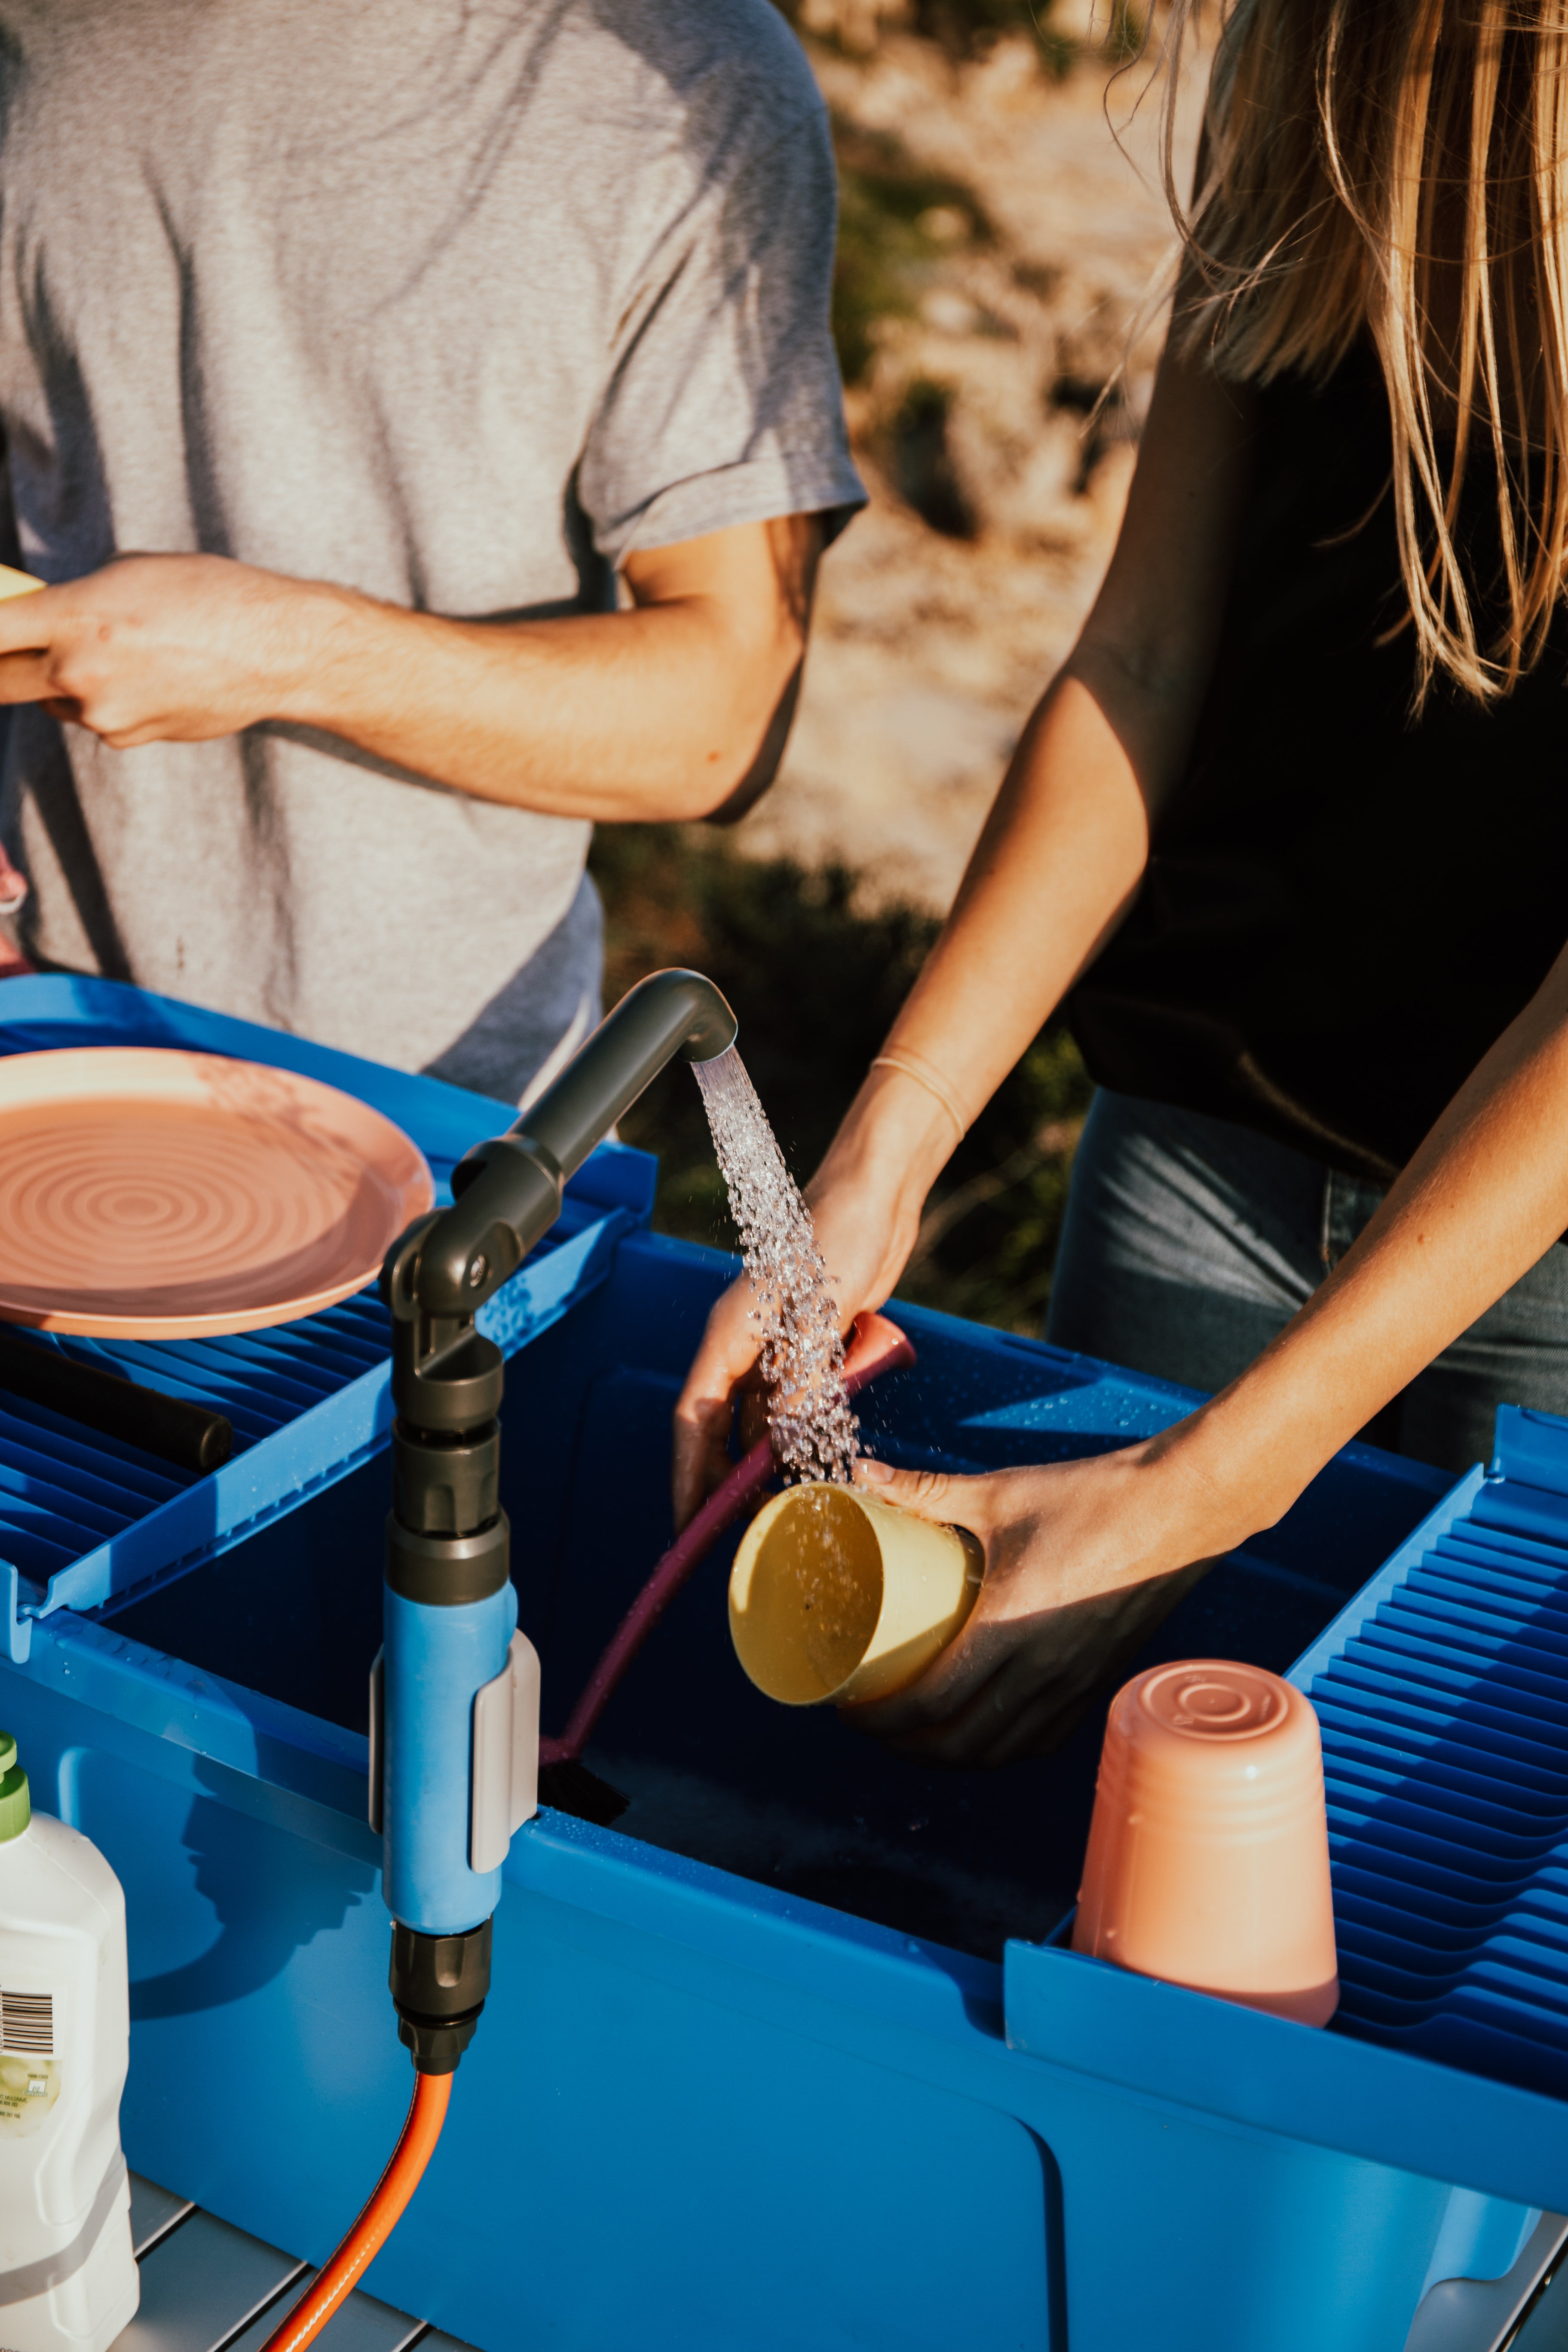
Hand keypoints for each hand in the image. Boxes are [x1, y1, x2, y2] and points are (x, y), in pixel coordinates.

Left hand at [0, 555, 341, 744]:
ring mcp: (104, 714)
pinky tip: (156, 678)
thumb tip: (43, 622)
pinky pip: (100, 719)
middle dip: (4, 666)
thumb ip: (73, 602)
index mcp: (74, 617)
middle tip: (18, 652)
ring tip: (125, 655)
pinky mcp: (129, 739)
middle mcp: (79, 673)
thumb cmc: (208, 595)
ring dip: (70, 681)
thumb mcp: (128, 574)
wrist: (275, 650)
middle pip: (1, 681)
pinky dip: (113, 700)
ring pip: (57, 700)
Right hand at [671, 1155, 919, 1527]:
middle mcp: (744, 1343)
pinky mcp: (808, 1346)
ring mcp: (775, 1346)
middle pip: (719, 1429)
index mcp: (730, 1332)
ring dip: (766, 1465)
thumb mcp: (821, 1306)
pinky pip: (795, 1404)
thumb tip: (786, 1440)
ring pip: (759, 1422)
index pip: (693, 1418)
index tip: (686, 1525)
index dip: (687, 1476)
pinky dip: (801, 1436)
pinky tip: (816, 1467)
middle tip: (734, 1537)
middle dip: (721, 1484)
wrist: (875, 1193)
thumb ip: (803, 1373)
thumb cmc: (840, 1232)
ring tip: (780, 1513)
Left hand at [841, 1445, 1221, 1766]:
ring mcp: (1076, 1683)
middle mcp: (1044, 1669)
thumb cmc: (1093, 1496)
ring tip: (915, 1735)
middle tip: (871, 1724)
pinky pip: (1042, 1739)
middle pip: (959, 1744)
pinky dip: (1002, 1749)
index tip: (848, 1707)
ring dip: (950, 1757)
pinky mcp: (1099, 1682)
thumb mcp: (1001, 1493)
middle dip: (903, 1747)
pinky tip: (981, 1733)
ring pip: (1002, 1752)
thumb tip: (861, 1475)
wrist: (1182, 1508)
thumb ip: (927, 1490)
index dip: (879, 1719)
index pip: (931, 1703)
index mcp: (1011, 1624)